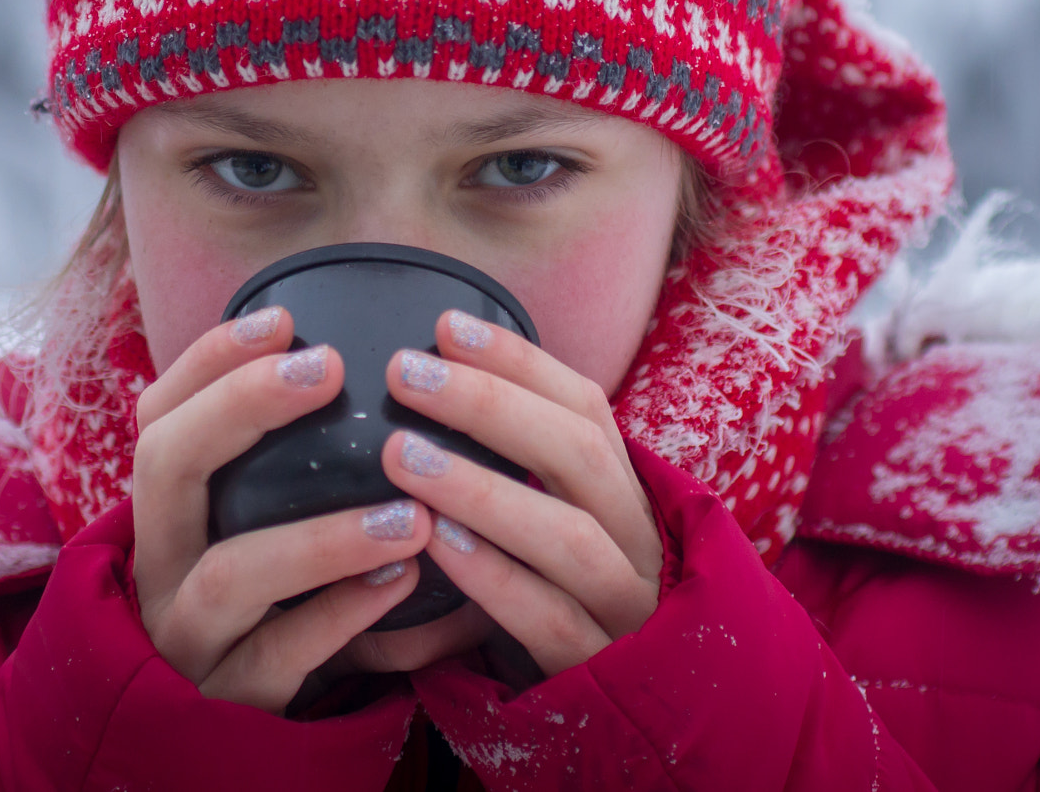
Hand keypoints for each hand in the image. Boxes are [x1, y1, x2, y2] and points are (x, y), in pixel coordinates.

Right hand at [130, 308, 433, 711]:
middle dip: (238, 406)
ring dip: (320, 537)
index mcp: (173, 507)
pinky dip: (343, 615)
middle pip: (163, 466)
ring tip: (408, 515)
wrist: (248, 726)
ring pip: (227, 574)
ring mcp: (189, 633)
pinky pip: (279, 654)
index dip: (211, 360)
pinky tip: (401, 583)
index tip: (284, 320)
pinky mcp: (230, 696)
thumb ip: (332, 465)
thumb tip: (435, 387)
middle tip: (327, 370)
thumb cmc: (289, 598)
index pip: (161, 413)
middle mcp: (164, 561)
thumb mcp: (290, 526)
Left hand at [377, 310, 662, 676]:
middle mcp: (637, 539)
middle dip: (489, 404)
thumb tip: (420, 393)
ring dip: (481, 489)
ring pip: (567, 536)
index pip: (583, 406)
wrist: (631, 715)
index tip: (443, 325)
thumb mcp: (548, 528)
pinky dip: (494, 578)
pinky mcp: (599, 669)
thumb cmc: (561, 601)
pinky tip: (438, 547)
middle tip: (405, 372)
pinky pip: (550, 618)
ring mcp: (626, 605)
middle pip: (577, 453)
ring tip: (401, 455)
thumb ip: (510, 471)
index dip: (517, 361)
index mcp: (624, 492)